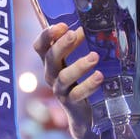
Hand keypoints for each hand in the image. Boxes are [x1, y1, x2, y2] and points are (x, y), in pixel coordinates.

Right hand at [32, 23, 101, 138]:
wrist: (82, 114)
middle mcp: (51, 75)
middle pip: (50, 58)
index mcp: (51, 62)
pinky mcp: (71, 103)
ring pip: (64, 77)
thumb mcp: (74, 61)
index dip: (46, 35)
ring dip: (79, 65)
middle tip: (74, 34)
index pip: (40, 47)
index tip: (61, 25)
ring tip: (94, 57)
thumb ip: (78, 44)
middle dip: (61, 45)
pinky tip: (99, 76)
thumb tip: (89, 24)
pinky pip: (77, 93)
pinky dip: (88, 84)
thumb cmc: (78, 81)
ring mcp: (60, 90)